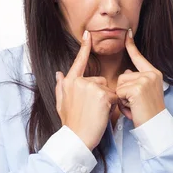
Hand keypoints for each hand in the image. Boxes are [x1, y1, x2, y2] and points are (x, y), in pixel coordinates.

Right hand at [55, 31, 118, 150]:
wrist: (76, 139)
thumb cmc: (70, 124)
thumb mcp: (61, 104)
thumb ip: (60, 86)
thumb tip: (58, 73)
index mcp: (69, 82)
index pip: (79, 61)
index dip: (84, 47)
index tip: (88, 33)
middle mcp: (79, 81)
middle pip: (100, 80)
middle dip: (101, 93)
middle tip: (92, 109)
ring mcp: (91, 87)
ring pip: (108, 88)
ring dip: (107, 100)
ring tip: (96, 113)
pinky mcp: (102, 94)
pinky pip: (114, 96)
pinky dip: (112, 106)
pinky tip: (102, 114)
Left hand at [116, 29, 165, 127]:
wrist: (156, 126)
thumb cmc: (147, 113)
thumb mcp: (145, 93)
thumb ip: (137, 80)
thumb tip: (127, 69)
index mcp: (154, 73)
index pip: (139, 57)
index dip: (132, 45)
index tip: (127, 32)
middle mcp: (151, 74)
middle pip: (123, 75)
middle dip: (124, 91)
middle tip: (136, 103)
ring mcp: (145, 80)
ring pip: (120, 84)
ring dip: (123, 98)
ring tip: (134, 106)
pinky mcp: (137, 88)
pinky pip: (119, 92)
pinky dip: (122, 103)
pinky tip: (132, 108)